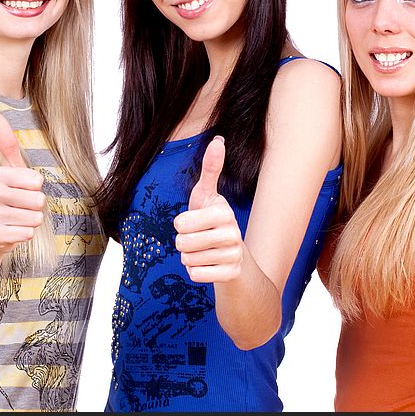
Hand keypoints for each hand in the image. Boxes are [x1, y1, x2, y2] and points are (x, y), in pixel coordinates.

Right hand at [0, 113, 45, 254]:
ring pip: (35, 218)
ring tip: (17, 219)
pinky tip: (12, 231)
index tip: (21, 190)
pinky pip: (28, 233)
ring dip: (31, 221)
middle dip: (35, 207)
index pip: (37, 181)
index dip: (35, 189)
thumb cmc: (7, 197)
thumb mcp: (10, 170)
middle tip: (20, 207)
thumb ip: (7, 144)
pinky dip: (25, 234)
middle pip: (38, 200)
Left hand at [173, 136, 243, 282]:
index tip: (192, 223)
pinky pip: (195, 275)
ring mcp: (234, 254)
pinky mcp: (231, 274)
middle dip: (183, 244)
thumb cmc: (212, 222)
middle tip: (197, 240)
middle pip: (182, 243)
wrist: (234, 259)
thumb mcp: (207, 196)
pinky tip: (209, 266)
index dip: (180, 225)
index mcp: (223, 211)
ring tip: (204, 252)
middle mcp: (232, 232)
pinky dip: (196, 272)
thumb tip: (218, 140)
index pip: (180, 223)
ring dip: (190, 258)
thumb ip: (210, 169)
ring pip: (188, 260)